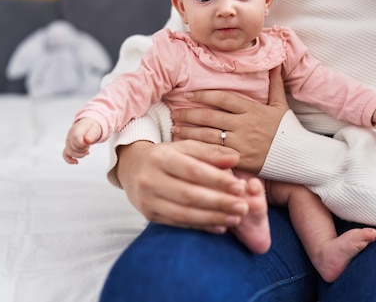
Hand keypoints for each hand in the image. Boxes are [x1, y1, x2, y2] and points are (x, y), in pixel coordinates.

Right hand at [63, 118, 101, 163]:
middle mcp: (70, 136)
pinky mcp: (69, 147)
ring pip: (69, 152)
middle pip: (73, 147)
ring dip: (80, 155)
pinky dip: (70, 160)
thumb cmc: (91, 127)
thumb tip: (88, 141)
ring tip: (87, 152)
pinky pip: (65, 155)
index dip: (83, 144)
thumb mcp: (94, 128)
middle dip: (83, 150)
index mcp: (75, 129)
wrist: (89, 126)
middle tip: (89, 146)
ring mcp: (68, 142)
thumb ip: (91, 134)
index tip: (89, 143)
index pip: (75, 138)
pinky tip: (76, 162)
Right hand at [116, 139, 252, 232]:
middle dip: (219, 202)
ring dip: (213, 218)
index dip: (218, 180)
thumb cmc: (166, 155)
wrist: (132, 167)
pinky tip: (220, 227)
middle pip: (189, 195)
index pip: (193, 171)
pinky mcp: (149, 215)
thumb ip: (211, 153)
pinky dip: (201, 226)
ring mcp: (148, 199)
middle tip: (243, 207)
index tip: (241, 187)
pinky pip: (178, 223)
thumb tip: (235, 159)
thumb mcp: (186, 147)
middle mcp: (150, 179)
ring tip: (236, 219)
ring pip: (184, 213)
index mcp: (161, 157)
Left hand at [171, 67, 288, 172]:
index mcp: (252, 109)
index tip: (189, 94)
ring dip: (189, 132)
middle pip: (210, 117)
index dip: (203, 95)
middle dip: (189, 114)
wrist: (298, 155)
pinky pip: (214, 154)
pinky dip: (198, 150)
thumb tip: (275, 63)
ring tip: (175, 128)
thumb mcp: (281, 105)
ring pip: (208, 136)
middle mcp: (244, 125)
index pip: (222, 98)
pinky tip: (186, 147)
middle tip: (175, 112)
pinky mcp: (239, 160)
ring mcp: (240, 143)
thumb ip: (275, 84)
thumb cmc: (288, 129)